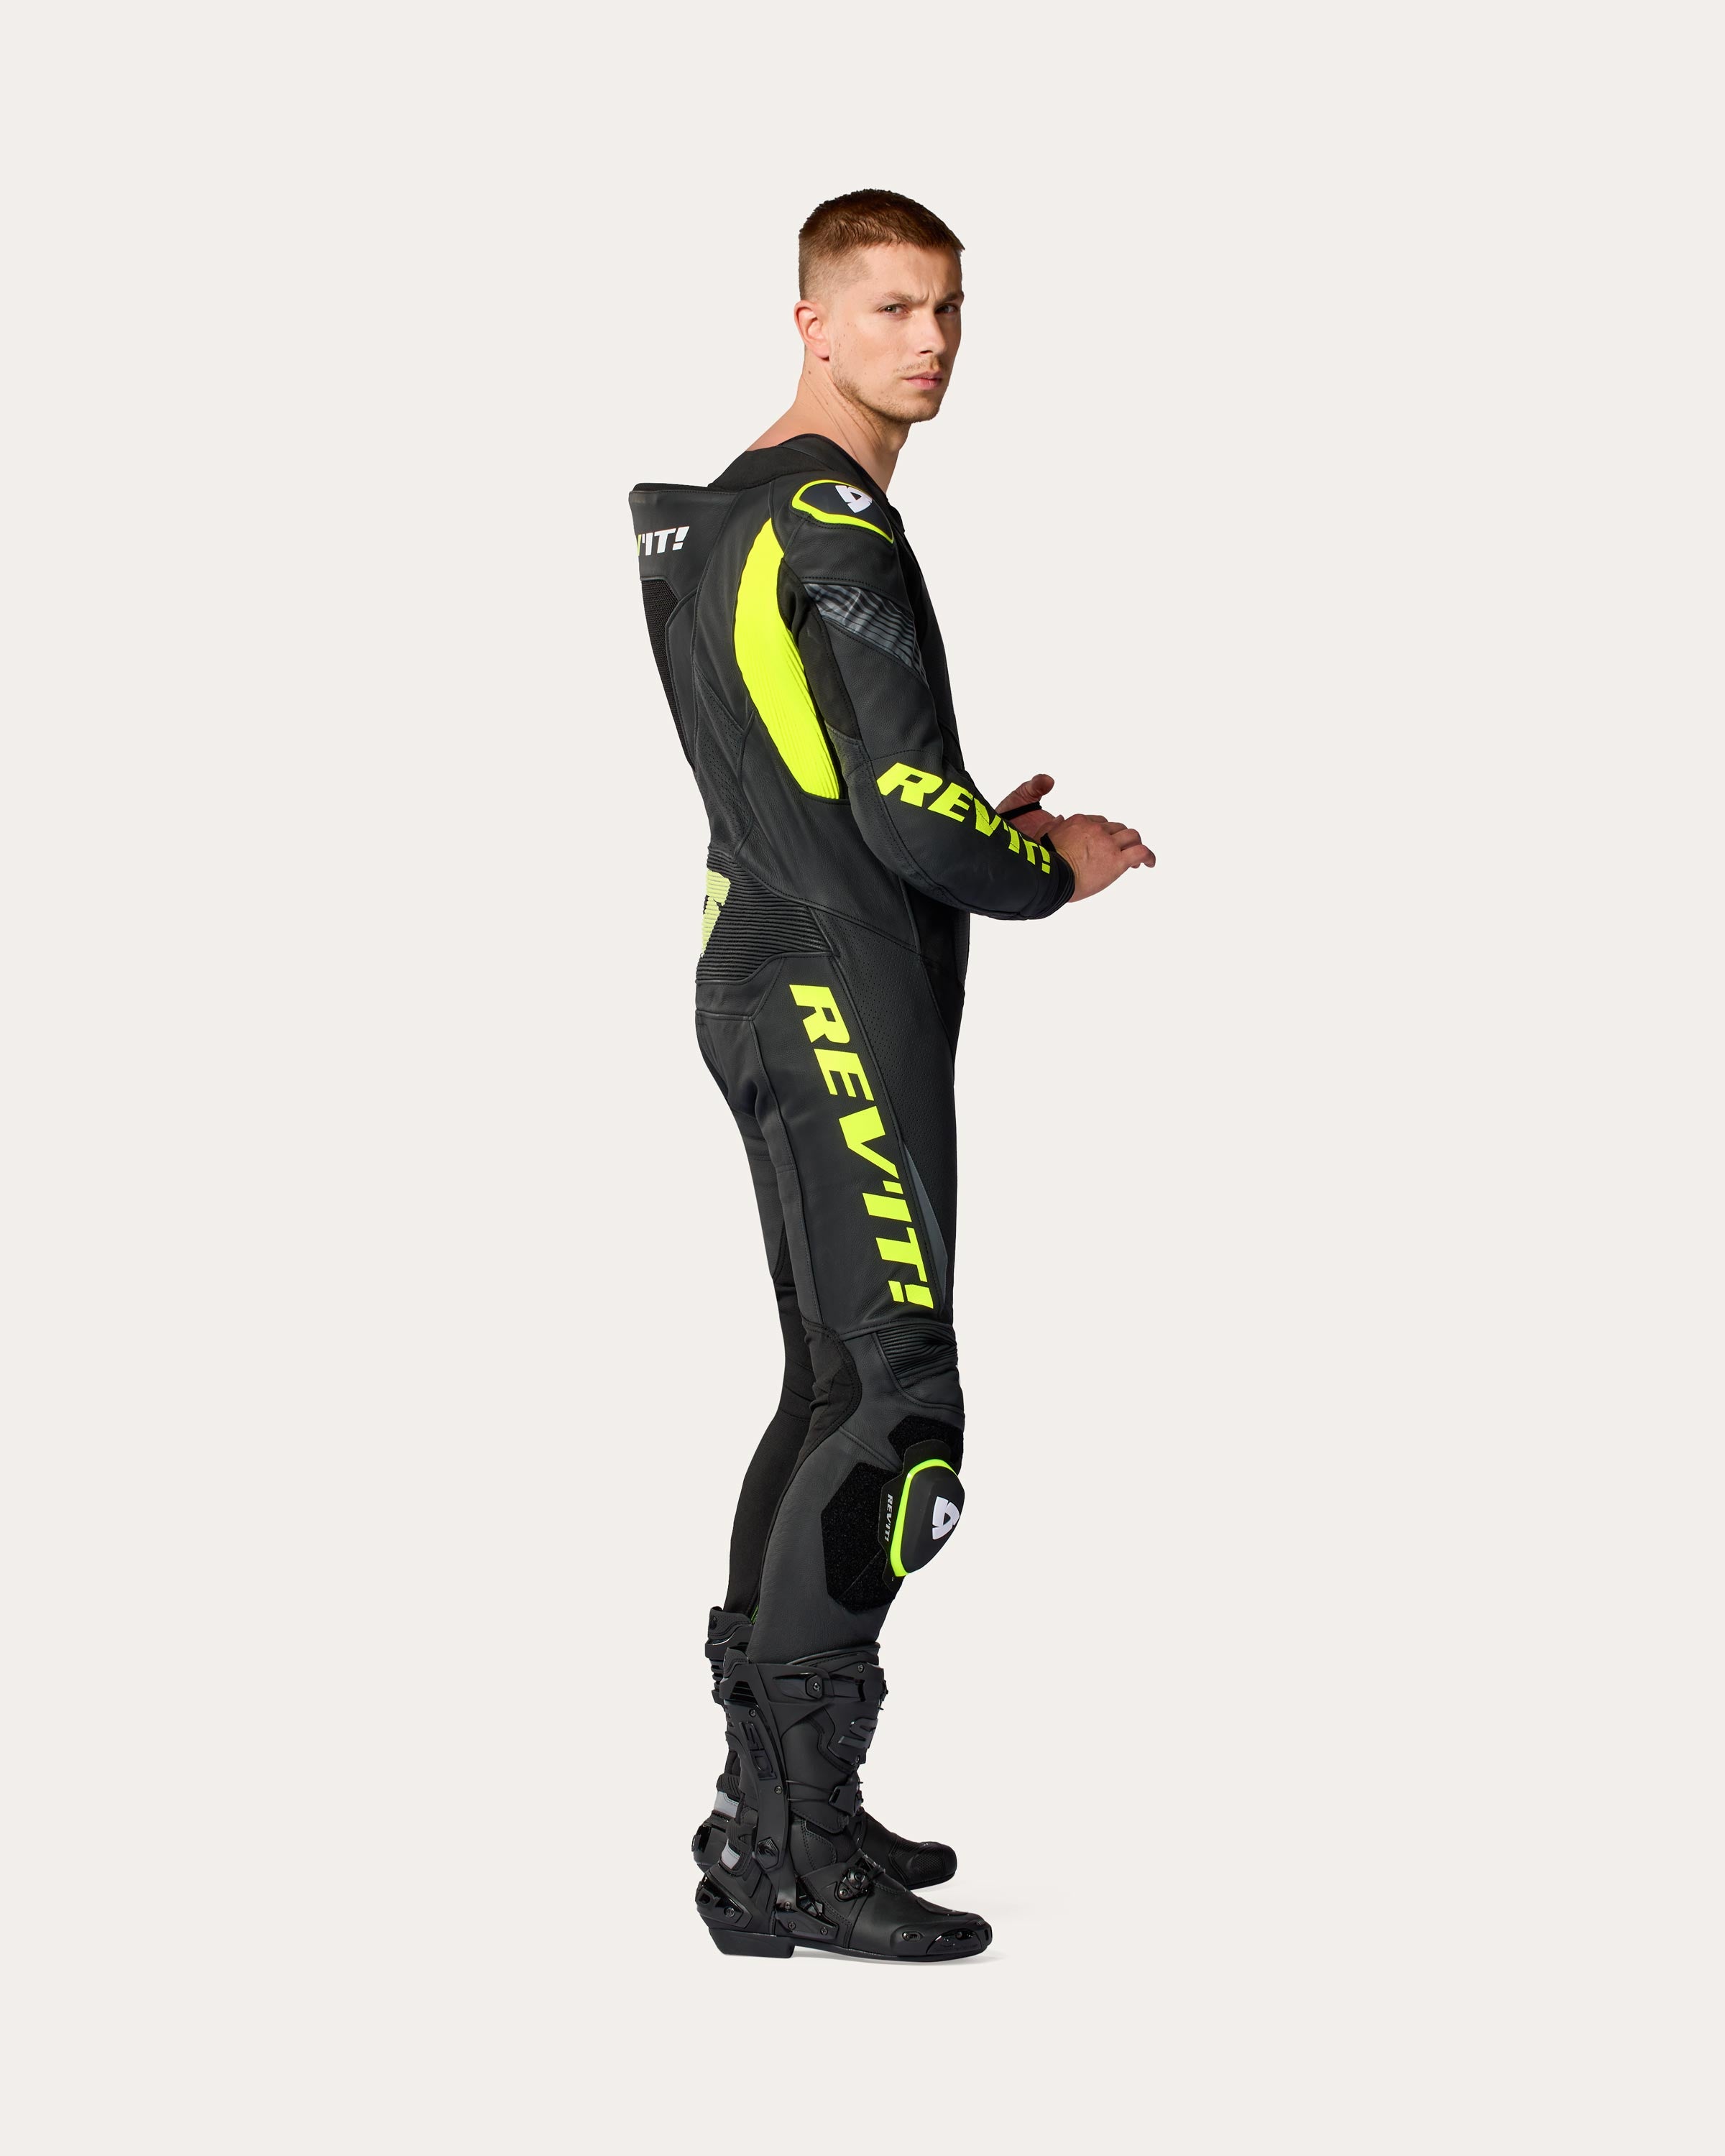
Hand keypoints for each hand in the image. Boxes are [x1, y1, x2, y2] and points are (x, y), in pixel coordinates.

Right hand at [996, 774, 1153, 899]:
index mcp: (1079, 822)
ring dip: (1135, 844)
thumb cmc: (1043, 862)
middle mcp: (1096, 829)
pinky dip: (1149, 856)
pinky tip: (1150, 864)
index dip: (1105, 833)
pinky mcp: (1117, 861)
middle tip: (1122, 851)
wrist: (1050, 877)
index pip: (1100, 823)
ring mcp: (1108, 844)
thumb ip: (1052, 826)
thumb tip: (1060, 819)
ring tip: (1138, 858)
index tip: (1105, 844)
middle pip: (1117, 828)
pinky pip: (1141, 852)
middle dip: (1121, 839)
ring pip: (1131, 836)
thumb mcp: (1042, 836)